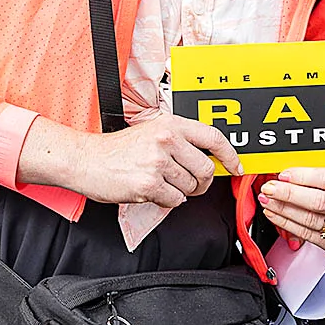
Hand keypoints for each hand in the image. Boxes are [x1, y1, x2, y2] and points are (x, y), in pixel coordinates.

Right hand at [18, 115, 241, 207]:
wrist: (88, 160)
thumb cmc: (119, 149)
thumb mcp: (153, 131)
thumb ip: (180, 139)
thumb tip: (211, 157)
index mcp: (171, 124)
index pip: (214, 137)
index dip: (230, 155)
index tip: (237, 166)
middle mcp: (167, 139)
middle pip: (206, 169)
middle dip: (202, 183)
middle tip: (191, 184)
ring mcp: (158, 162)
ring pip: (191, 187)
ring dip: (182, 191)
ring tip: (163, 183)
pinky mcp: (148, 184)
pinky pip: (175, 200)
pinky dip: (168, 201)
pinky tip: (153, 190)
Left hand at [258, 168, 324, 256]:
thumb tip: (292, 172)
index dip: (303, 176)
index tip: (284, 174)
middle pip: (318, 202)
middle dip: (288, 194)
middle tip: (269, 187)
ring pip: (310, 221)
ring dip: (283, 210)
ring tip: (268, 200)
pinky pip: (308, 236)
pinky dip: (288, 225)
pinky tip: (277, 215)